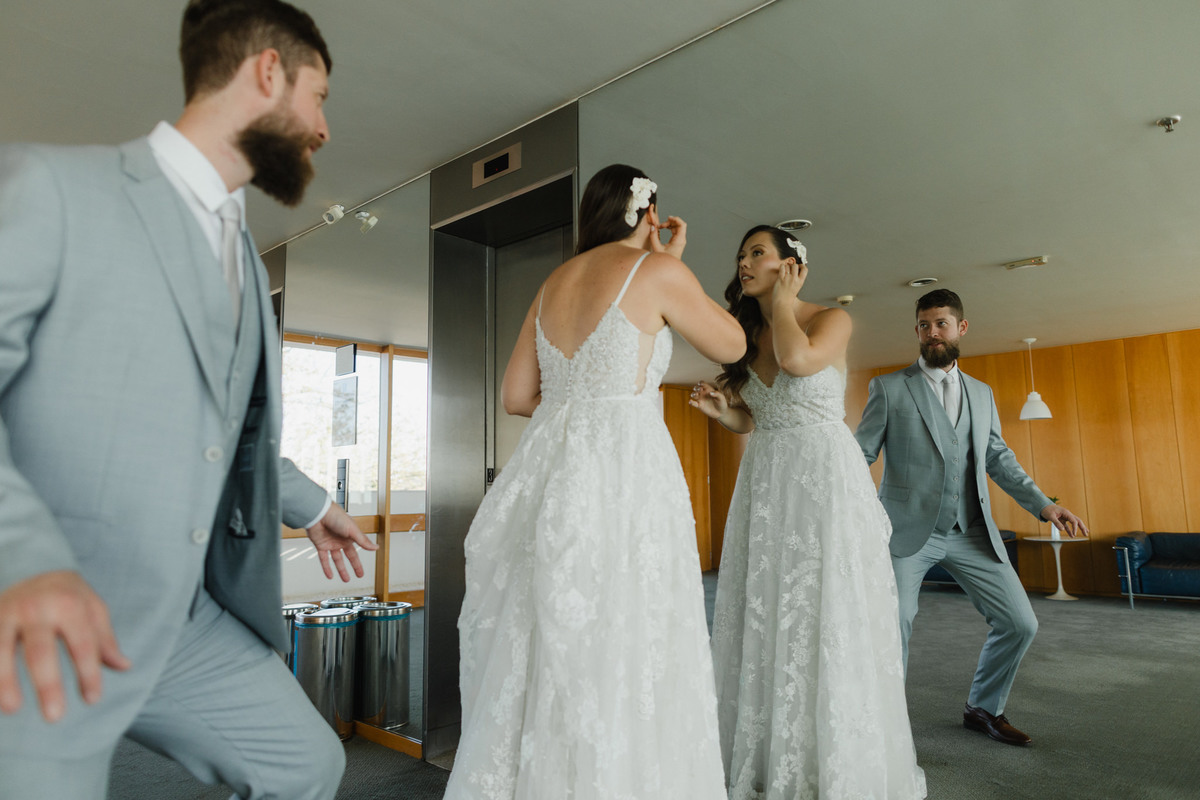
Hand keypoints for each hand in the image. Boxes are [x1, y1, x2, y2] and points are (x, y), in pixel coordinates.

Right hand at [0, 570, 130, 722]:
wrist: (33, 565)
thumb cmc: (69, 595)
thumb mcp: (93, 609)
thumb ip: (104, 640)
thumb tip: (124, 666)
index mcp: (69, 605)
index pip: (82, 644)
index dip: (88, 673)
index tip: (92, 700)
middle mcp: (36, 608)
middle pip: (41, 652)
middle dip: (47, 685)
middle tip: (54, 717)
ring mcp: (6, 613)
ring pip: (2, 651)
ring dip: (5, 681)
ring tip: (12, 709)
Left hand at [306, 504, 378, 580]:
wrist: (319, 514)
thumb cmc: (336, 516)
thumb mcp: (353, 530)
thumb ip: (363, 541)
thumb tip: (376, 548)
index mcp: (350, 537)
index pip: (357, 552)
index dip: (359, 561)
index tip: (364, 568)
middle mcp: (341, 540)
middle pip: (349, 557)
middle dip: (354, 566)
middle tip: (358, 575)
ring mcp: (331, 543)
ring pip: (337, 560)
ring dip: (341, 570)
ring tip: (345, 579)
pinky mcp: (320, 545)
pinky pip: (324, 559)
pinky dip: (326, 568)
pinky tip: (329, 576)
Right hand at [651, 215, 686, 258]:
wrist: (669, 269)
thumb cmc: (664, 261)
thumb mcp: (656, 248)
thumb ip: (653, 236)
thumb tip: (653, 227)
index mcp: (679, 240)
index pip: (682, 225)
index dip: (676, 219)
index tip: (668, 218)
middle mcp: (681, 240)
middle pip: (679, 225)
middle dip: (670, 222)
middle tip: (661, 225)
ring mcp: (680, 241)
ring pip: (677, 227)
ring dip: (669, 225)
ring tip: (661, 227)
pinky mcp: (678, 242)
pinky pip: (676, 231)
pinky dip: (670, 228)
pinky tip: (663, 229)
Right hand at [688, 380, 728, 419]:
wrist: (721, 413)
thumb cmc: (722, 403)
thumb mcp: (721, 398)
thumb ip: (717, 394)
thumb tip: (710, 392)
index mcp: (708, 389)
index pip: (702, 384)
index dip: (701, 383)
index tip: (701, 385)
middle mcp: (703, 393)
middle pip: (696, 388)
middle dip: (696, 388)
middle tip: (700, 390)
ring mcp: (701, 399)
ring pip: (694, 394)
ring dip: (693, 394)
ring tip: (696, 395)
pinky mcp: (699, 405)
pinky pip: (693, 403)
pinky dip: (691, 402)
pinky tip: (691, 401)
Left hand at [772, 258, 807, 305]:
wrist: (782, 303)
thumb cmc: (788, 297)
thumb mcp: (797, 288)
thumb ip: (797, 280)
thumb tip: (795, 272)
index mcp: (800, 282)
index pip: (805, 269)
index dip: (802, 265)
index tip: (800, 266)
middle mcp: (795, 279)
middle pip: (795, 265)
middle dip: (793, 265)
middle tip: (790, 269)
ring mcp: (788, 279)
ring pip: (788, 266)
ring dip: (786, 266)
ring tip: (785, 271)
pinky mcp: (780, 279)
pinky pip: (782, 267)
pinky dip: (782, 267)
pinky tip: (781, 270)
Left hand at [1040, 504, 1088, 536]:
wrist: (1043, 506)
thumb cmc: (1047, 510)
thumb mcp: (1050, 516)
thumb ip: (1056, 523)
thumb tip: (1062, 530)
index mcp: (1066, 512)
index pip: (1074, 521)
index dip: (1075, 528)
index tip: (1074, 534)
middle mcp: (1067, 515)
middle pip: (1078, 521)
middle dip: (1083, 527)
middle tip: (1086, 534)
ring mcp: (1065, 517)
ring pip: (1075, 523)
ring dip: (1080, 528)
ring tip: (1085, 534)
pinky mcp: (1062, 520)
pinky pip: (1068, 526)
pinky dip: (1070, 530)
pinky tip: (1072, 536)